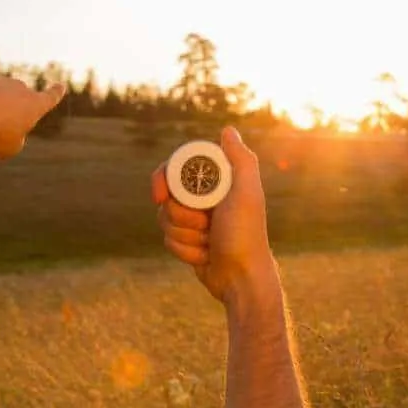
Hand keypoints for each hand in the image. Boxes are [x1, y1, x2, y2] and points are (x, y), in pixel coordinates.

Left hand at [0, 73, 65, 158]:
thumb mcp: (11, 147)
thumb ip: (16, 138)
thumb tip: (8, 129)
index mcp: (35, 105)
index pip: (51, 97)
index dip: (56, 93)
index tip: (61, 85)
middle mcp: (22, 88)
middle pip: (20, 99)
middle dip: (12, 110)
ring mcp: (2, 80)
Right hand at [152, 126, 278, 304]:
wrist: (241, 277)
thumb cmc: (246, 235)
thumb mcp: (246, 193)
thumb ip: (241, 160)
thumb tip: (227, 131)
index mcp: (216, 183)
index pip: (176, 169)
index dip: (163, 179)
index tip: (160, 194)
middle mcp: (204, 199)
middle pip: (167, 197)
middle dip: (180, 215)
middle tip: (204, 225)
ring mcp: (194, 221)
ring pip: (164, 220)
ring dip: (184, 235)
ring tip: (208, 242)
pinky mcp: (187, 241)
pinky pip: (168, 240)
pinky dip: (184, 250)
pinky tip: (205, 256)